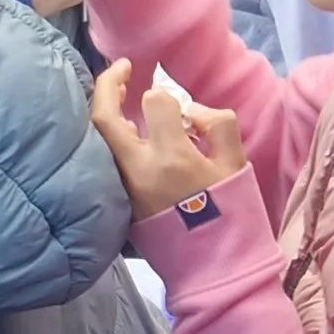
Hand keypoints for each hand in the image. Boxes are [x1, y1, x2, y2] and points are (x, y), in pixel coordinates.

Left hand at [88, 59, 248, 218]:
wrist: (214, 266)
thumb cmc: (231, 214)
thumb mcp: (236, 164)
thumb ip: (218, 126)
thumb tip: (191, 113)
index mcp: (171, 158)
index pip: (154, 103)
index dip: (167, 96)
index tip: (181, 109)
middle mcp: (138, 170)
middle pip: (103, 117)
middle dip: (108, 85)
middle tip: (122, 68)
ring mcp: (123, 186)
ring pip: (97, 139)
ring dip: (105, 111)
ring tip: (119, 93)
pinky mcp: (118, 200)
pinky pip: (104, 159)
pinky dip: (109, 137)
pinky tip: (123, 128)